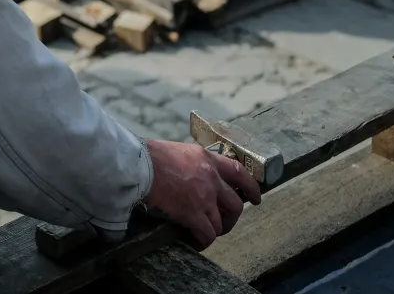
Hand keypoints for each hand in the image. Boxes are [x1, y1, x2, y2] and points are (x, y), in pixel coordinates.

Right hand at [142, 139, 261, 249]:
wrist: (137, 166)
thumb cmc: (148, 157)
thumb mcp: (177, 152)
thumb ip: (190, 164)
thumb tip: (188, 175)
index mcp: (206, 158)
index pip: (238, 172)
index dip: (251, 187)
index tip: (255, 197)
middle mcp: (210, 177)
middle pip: (235, 204)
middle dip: (232, 217)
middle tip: (225, 223)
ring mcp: (204, 196)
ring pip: (222, 222)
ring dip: (216, 231)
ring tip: (205, 234)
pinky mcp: (193, 213)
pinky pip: (207, 234)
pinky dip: (203, 241)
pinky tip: (196, 242)